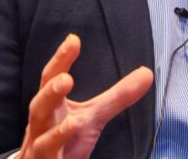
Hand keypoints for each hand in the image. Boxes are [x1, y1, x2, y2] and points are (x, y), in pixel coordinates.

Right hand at [19, 34, 153, 158]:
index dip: (60, 60)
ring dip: (56, 129)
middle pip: (40, 105)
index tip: (73, 39)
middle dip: (51, 92)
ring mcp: (40, 145)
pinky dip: (56, 147)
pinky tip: (70, 137)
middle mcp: (41, 123)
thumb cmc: (66, 139)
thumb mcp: (94, 116)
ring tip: (73, 121)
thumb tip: (147, 73)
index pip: (52, 78)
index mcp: (51, 105)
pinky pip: (47, 156)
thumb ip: (117, 97)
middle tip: (66, 79)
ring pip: (41, 136)